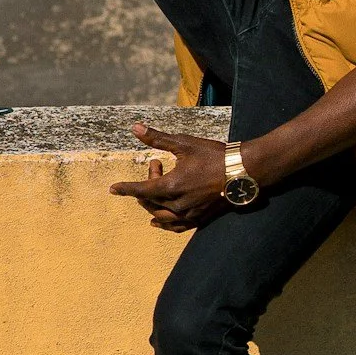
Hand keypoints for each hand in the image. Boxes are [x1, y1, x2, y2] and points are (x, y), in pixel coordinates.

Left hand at [110, 121, 242, 230]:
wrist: (243, 171)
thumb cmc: (213, 155)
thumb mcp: (184, 143)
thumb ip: (157, 139)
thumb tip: (135, 127)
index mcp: (170, 186)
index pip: (140, 190)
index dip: (125, 188)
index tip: (112, 189)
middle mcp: (176, 204)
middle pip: (150, 200)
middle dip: (147, 183)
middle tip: (156, 165)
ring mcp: (188, 214)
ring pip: (161, 215)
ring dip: (153, 202)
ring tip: (157, 188)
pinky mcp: (199, 219)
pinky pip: (176, 226)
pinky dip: (164, 224)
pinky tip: (157, 222)